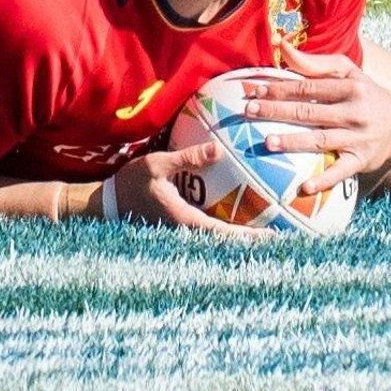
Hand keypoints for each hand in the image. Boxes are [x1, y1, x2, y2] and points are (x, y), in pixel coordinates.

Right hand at [107, 143, 274, 239]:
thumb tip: (217, 149)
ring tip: (271, 228)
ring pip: (220, 238)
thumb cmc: (130, 183)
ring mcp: (184, 232)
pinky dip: (228, 226)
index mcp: (185, 221)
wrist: (106, 204)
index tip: (273, 236)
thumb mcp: (156, 164)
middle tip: (284, 235)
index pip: (224, 233)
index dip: (250, 237)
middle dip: (254, 240)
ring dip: (243, 235)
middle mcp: (187, 232)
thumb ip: (187, 158)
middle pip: (228, 241)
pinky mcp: (181, 227)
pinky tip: (242, 215)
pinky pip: (210, 229)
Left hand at [243, 40, 390, 193]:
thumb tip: (282, 46)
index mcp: (350, 87)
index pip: (309, 87)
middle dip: (278, 111)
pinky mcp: (361, 161)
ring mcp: (358, 138)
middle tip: (250, 111)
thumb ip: (314, 62)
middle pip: (309, 111)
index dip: (281, 88)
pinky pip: (340, 172)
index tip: (256, 90)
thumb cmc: (364, 94)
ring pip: (321, 140)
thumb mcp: (348, 73)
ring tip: (267, 142)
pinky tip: (304, 187)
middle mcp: (355, 112)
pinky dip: (324, 180)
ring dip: (293, 141)